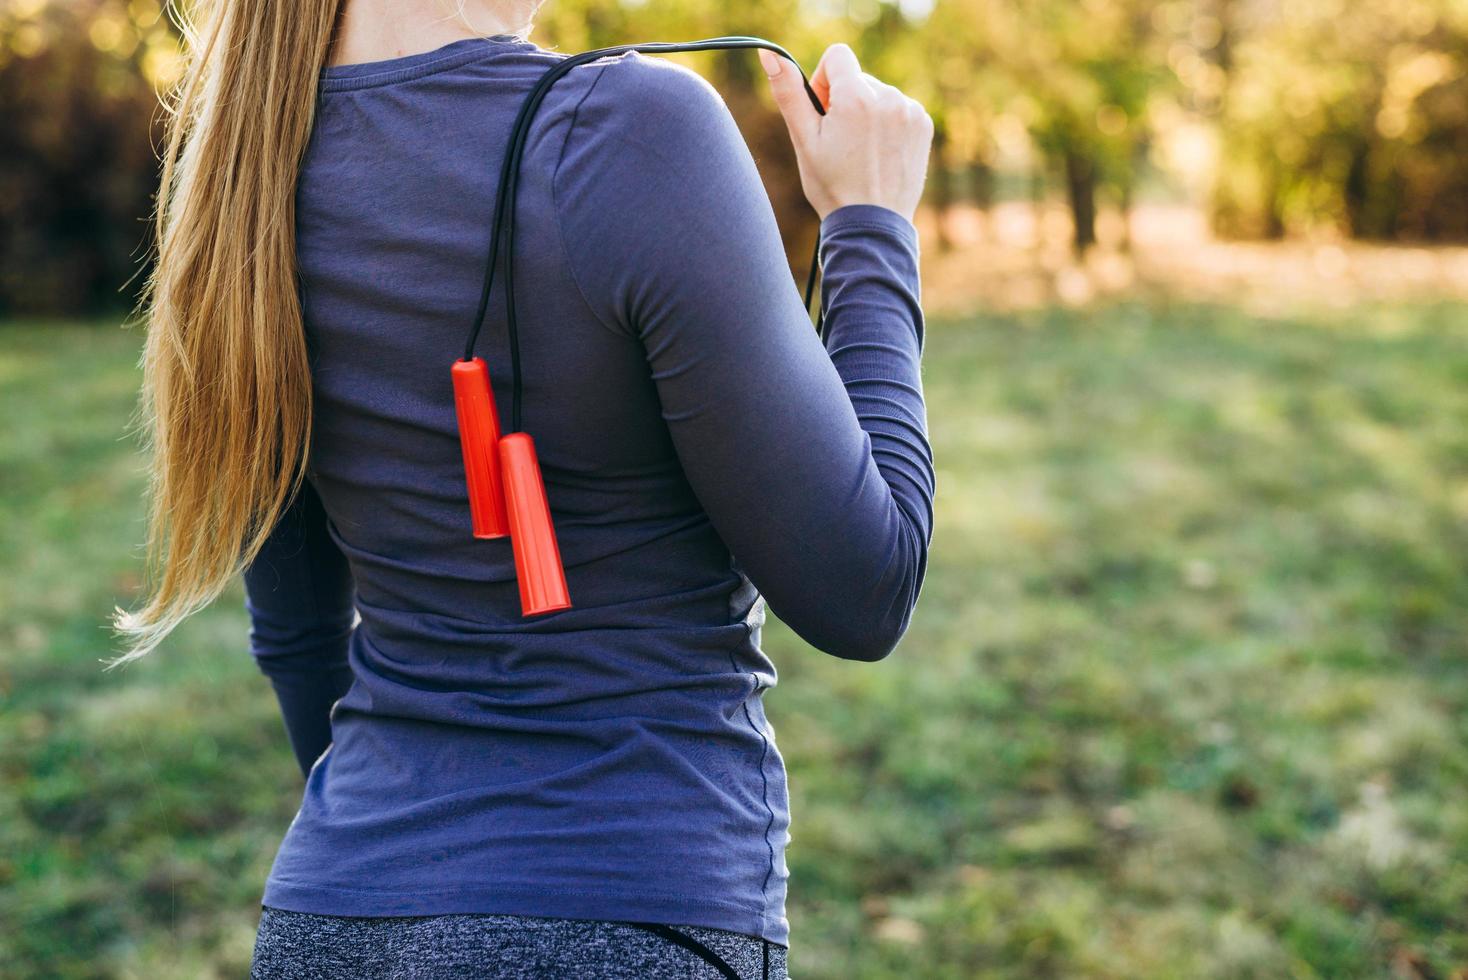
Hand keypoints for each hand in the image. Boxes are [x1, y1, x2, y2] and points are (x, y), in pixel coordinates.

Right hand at [758, 43, 933, 222]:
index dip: (823, 81)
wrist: (872, 226)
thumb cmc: (832, 185)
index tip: (824, 112)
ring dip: (867, 113)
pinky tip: (879, 153)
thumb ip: (789, 93)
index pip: (837, 56)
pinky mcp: (923, 125)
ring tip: (861, 152)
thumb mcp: (803, 140)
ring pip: (878, 94)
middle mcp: (888, 97)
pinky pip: (898, 109)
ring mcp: (910, 111)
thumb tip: (769, 54)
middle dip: (845, 101)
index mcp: (856, 97)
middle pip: (857, 78)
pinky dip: (887, 124)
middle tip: (841, 142)